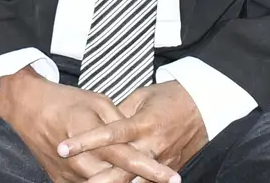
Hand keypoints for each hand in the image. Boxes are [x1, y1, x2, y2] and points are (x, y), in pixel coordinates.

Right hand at [0, 67, 161, 182]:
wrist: (25, 109)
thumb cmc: (64, 101)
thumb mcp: (97, 102)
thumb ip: (119, 122)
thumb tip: (138, 138)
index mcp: (96, 138)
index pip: (130, 159)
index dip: (153, 170)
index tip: (172, 178)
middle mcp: (83, 162)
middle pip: (118, 181)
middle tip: (165, 180)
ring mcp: (70, 175)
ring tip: (142, 181)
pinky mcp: (60, 181)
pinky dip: (100, 182)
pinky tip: (109, 177)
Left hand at [57, 80, 202, 182]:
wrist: (206, 106)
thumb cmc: (171, 96)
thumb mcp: (142, 96)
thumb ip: (119, 113)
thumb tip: (97, 125)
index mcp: (143, 123)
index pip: (109, 135)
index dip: (85, 142)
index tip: (63, 147)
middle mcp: (152, 145)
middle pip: (121, 168)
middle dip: (98, 179)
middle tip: (78, 182)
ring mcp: (162, 160)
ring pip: (136, 181)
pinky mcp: (170, 168)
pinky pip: (149, 182)